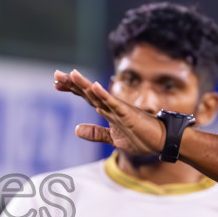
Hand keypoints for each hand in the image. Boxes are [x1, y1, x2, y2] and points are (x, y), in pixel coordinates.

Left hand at [53, 69, 167, 155]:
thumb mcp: (112, 139)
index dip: (71, 89)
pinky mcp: (128, 114)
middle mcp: (111, 106)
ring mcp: (119, 109)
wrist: (161, 142)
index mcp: (107, 110)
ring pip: (99, 94)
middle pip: (88, 92)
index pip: (86, 96)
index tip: (56, 83)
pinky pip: (114, 104)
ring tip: (71, 74)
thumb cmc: (141, 138)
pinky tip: (94, 87)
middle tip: (56, 74)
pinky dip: (104, 95)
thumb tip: (76, 130)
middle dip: (72, 83)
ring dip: (85, 85)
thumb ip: (96, 133)